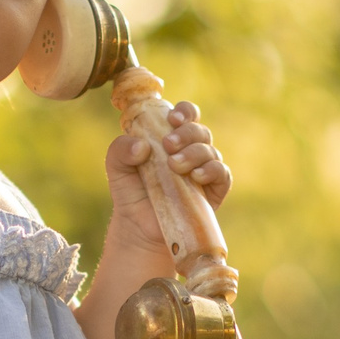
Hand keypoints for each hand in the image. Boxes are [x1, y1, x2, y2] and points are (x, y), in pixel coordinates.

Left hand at [104, 101, 231, 249]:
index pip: (186, 116)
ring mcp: (204, 170)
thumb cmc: (130, 191)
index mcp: (171, 137)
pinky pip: (222, 174)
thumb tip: (143, 146)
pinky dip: (212, 170)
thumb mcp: (116, 167)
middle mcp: (191, 150)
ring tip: (174, 165)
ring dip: (194, 153)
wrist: (138, 226)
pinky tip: (196, 176)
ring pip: (210, 151)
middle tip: (168, 145)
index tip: (172, 119)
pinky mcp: (214, 190)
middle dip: (186, 133)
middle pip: (200, 130)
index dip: (184, 112)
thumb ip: (120, 149)